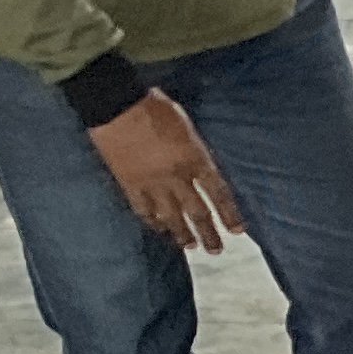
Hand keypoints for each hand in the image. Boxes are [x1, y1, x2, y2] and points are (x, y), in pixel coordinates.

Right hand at [88, 90, 241, 252]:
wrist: (115, 103)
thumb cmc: (153, 106)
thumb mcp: (186, 126)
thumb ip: (195, 150)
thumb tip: (200, 167)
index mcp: (194, 159)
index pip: (218, 193)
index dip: (229, 214)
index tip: (237, 231)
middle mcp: (177, 177)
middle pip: (197, 212)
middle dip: (208, 233)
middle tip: (216, 250)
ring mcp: (152, 183)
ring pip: (172, 217)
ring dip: (183, 234)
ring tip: (191, 246)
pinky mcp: (130, 184)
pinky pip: (144, 210)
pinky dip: (153, 222)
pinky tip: (159, 230)